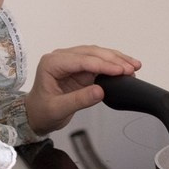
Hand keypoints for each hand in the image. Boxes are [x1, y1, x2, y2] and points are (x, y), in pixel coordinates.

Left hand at [25, 45, 140, 135]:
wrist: (35, 115)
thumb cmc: (42, 112)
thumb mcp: (58, 109)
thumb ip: (79, 100)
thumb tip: (100, 91)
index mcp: (52, 63)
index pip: (81, 60)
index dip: (102, 64)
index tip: (120, 71)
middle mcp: (61, 58)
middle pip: (91, 53)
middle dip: (113, 59)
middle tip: (131, 68)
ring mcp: (71, 62)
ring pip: (96, 54)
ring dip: (116, 59)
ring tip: (133, 65)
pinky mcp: (79, 69)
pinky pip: (98, 62)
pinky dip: (112, 64)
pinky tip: (125, 67)